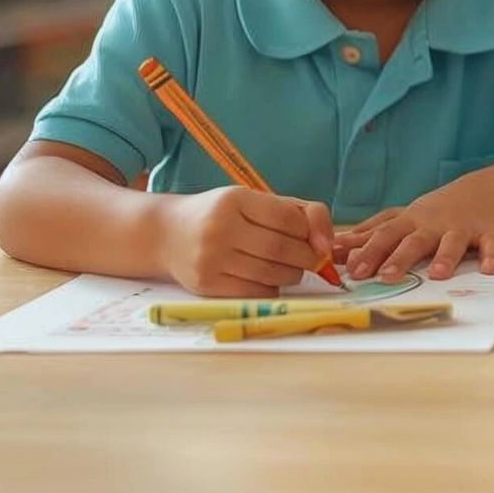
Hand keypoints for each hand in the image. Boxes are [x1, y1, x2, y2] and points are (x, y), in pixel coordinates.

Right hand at [158, 186, 334, 296]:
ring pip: (271, 274)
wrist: (166, 234)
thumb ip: (298, 213)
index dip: (311, 232)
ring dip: (293, 275)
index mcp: (235, 200)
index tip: (316, 240)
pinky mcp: (205, 284)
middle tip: (311, 260)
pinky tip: (269, 279)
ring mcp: (210, 258)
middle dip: (307, 258)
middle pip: (281, 249)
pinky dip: (273, 288)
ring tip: (291, 268)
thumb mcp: (254, 202)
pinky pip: (255, 292)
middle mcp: (219, 228)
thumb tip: (327, 246)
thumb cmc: (223, 216)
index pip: (288, 219)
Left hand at [337, 176, 493, 281]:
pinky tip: (490, 269)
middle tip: (385, 277)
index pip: (385, 236)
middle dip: (400, 258)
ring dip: (445, 258)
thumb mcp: (403, 219)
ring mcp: (463, 228)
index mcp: (411, 222)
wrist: (489, 190)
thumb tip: (334, 248)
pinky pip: (492, 245)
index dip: (368, 252)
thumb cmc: (438, 211)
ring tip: (437, 274)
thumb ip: (371, 235)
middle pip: (414, 241)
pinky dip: (492, 256)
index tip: (351, 270)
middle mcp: (435, 225)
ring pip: (453, 243)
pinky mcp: (491, 233)